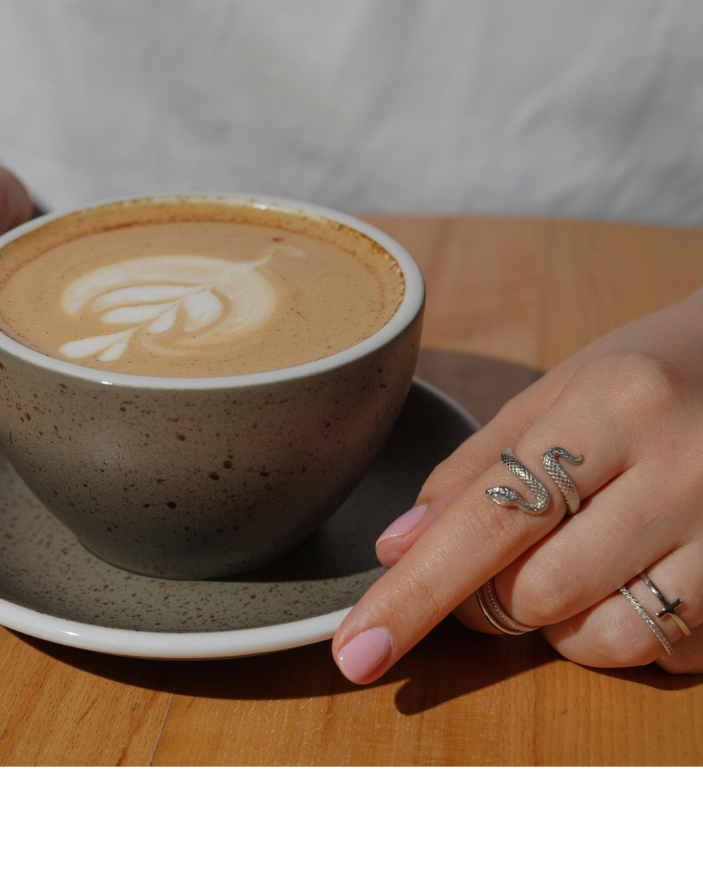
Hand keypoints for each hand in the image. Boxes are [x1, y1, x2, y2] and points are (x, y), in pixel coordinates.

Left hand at [333, 291, 702, 680]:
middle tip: (503, 560)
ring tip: (576, 563)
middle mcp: (682, 467)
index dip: (414, 592)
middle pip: (537, 591)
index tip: (357, 649)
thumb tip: (396, 548)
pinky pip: (670, 653)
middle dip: (493, 597)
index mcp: (613, 405)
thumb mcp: (554, 394)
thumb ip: (473, 470)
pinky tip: (635, 577)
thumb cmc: (646, 374)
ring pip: (604, 638)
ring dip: (561, 625)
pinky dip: (631, 635)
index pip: (489, 520)